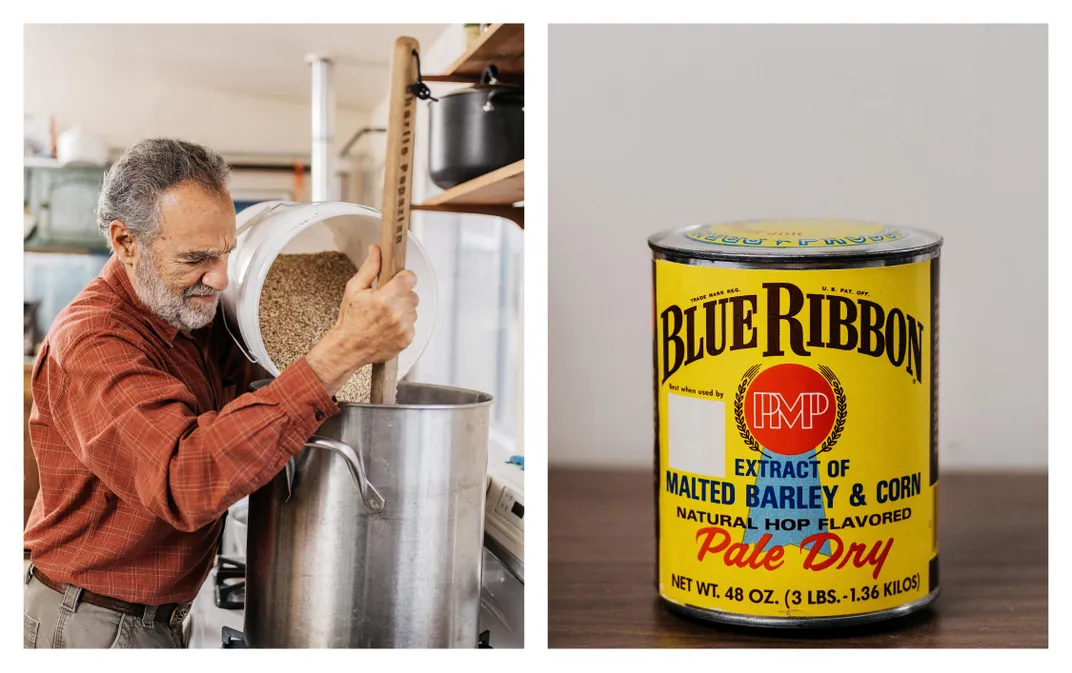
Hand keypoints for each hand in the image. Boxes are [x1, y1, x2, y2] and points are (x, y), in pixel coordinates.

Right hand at [305, 245, 418, 393]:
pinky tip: (388, 326)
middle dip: (401, 295)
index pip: (410, 278)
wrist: (348, 348)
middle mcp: (397, 313)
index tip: (398, 280)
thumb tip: (376, 250)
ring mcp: (404, 327)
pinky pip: (412, 324)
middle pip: (412, 294)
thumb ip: (369, 268)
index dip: (404, 277)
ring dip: (403, 310)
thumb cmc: (350, 320)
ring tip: (385, 315)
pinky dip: (403, 324)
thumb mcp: (354, 289)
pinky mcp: (407, 339)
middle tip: (385, 301)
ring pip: (413, 310)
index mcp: (385, 298)